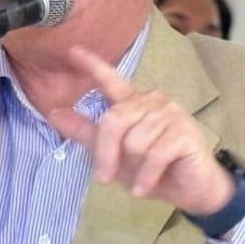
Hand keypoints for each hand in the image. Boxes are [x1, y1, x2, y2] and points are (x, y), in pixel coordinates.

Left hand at [46, 46, 233, 216]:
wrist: (190, 192)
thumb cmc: (151, 171)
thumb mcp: (113, 154)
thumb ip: (86, 133)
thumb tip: (54, 113)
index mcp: (134, 104)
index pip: (111, 81)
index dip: (93, 66)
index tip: (73, 51)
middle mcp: (153, 102)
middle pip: (114, 120)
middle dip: (106, 153)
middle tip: (104, 178)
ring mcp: (171, 114)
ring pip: (134, 140)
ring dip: (132, 168)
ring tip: (140, 178)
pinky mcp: (185, 132)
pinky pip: (154, 154)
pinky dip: (145, 176)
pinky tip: (144, 187)